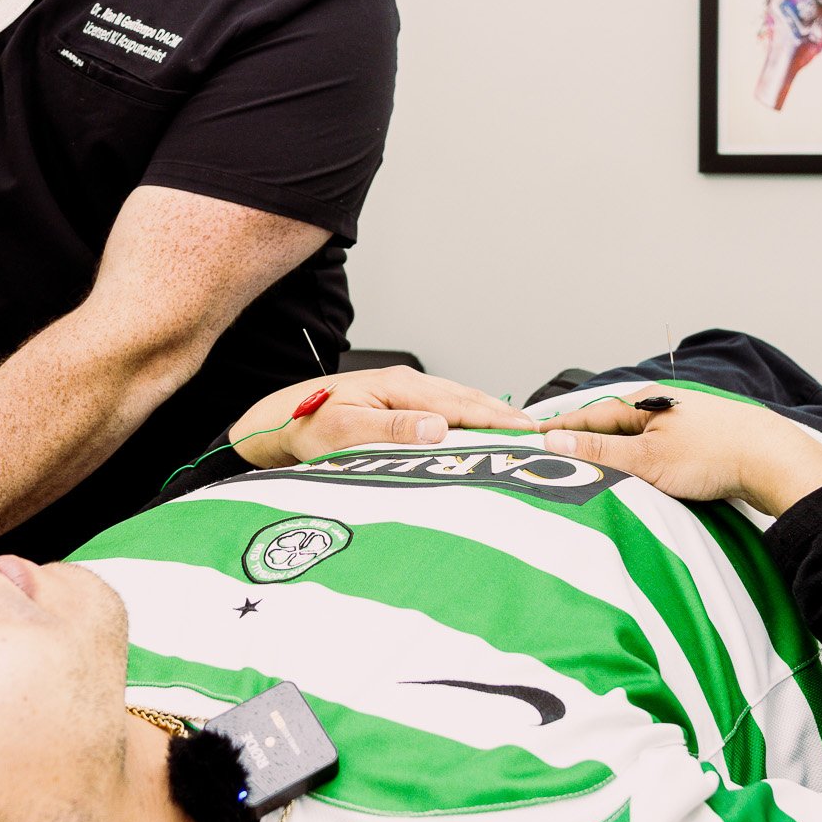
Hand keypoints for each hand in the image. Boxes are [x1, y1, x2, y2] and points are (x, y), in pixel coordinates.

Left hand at [229, 366, 536, 468]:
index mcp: (400, 387)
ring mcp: (405, 392)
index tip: (528, 434)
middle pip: (467, 401)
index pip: (460, 405)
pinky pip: (446, 410)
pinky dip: (470, 420)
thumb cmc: (309, 426)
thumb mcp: (345, 433)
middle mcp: (407, 385)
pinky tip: (481, 432)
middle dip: (504, 418)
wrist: (280, 420)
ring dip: (490, 418)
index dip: (497, 420)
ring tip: (521, 435)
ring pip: (459, 404)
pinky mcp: (400, 404)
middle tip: (541, 437)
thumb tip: (439, 427)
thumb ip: (391, 430)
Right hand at [537, 385, 821, 517]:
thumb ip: (599, 451)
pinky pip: (660, 453)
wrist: (776, 463)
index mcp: (646, 403)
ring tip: (592, 470)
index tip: (533, 436)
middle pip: (614, 426)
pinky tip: (641, 478)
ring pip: (639, 440)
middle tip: (555, 455)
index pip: (590, 415)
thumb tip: (555, 441)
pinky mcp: (704, 444)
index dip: (561, 428)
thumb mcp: (646, 458)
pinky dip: (642, 464)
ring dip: (616, 454)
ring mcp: (686, 424)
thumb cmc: (713, 456)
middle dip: (586, 440)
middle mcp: (665, 408)